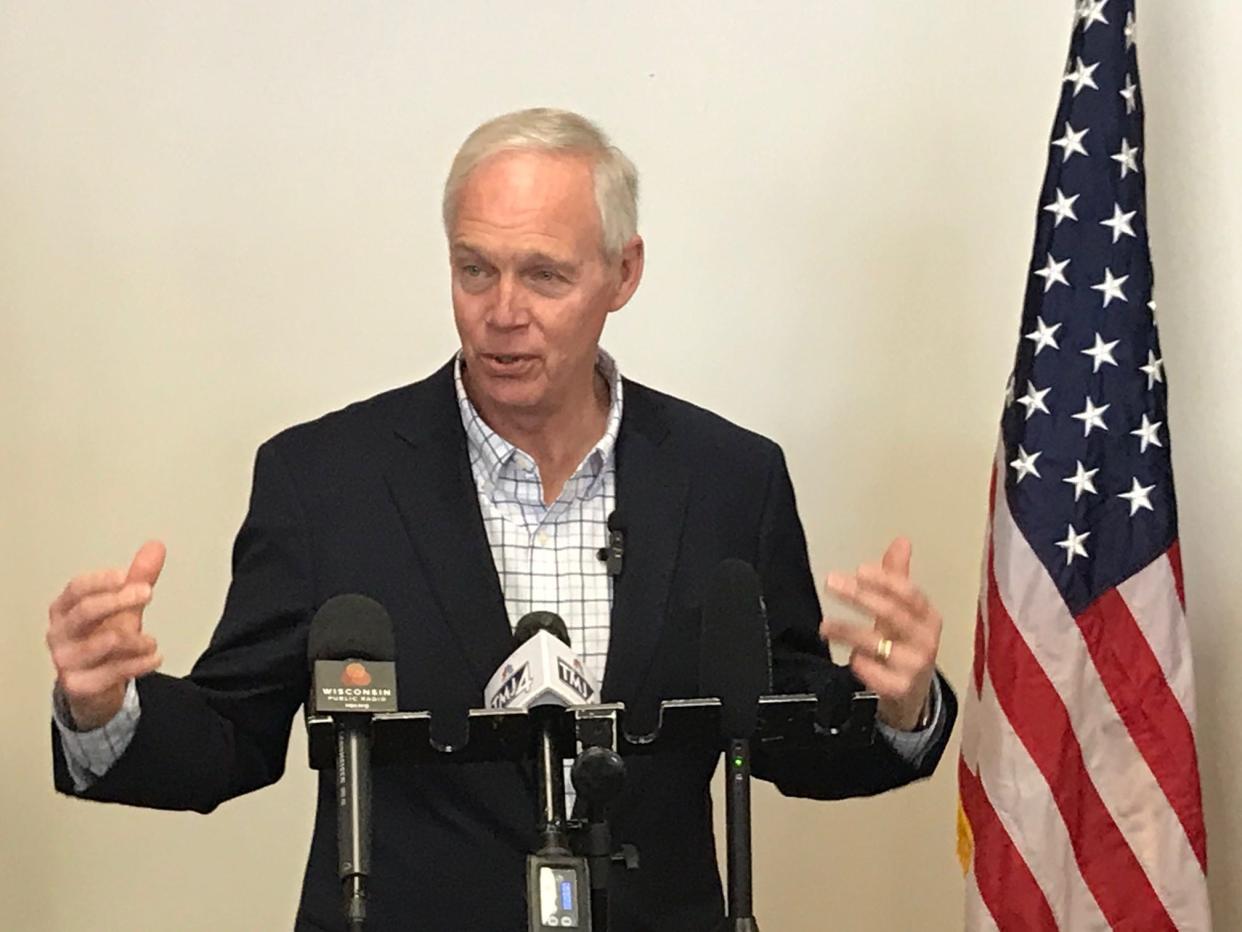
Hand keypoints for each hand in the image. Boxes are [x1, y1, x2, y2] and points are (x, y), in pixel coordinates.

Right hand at [46, 541, 166, 729]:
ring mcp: (65, 660)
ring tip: (152, 641)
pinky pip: (113, 671)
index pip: (77, 588)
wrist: (94, 687)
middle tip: (147, 592)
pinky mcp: (78, 685)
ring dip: (137, 639)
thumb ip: (138, 579)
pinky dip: (140, 663)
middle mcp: (59, 633)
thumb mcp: (122, 608)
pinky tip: (155, 657)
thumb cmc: (103, 640)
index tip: (126, 575)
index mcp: (64, 609)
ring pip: (104, 642)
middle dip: (118, 600)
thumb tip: (156, 546)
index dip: (102, 580)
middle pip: (85, 611)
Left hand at [818, 537, 941, 730]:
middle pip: (894, 613)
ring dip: (849, 631)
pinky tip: (851, 659)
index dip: (886, 580)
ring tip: (824, 625)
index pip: (910, 594)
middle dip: (860, 596)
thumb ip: (897, 578)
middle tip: (831, 582)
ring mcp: (915, 666)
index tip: (860, 569)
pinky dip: (864, 666)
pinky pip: (881, 678)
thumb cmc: (904, 646)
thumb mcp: (903, 612)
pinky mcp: (902, 690)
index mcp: (928, 617)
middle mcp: (926, 640)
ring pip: (880, 644)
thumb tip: (901, 541)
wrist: (911, 695)